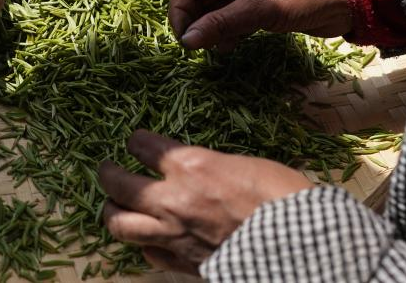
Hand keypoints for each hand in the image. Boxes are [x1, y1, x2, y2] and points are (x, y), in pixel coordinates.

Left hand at [99, 130, 311, 273]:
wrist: (298, 245)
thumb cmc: (281, 196)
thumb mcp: (242, 163)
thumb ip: (208, 166)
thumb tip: (195, 169)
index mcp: (190, 165)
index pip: (141, 146)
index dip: (137, 142)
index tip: (137, 142)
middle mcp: (172, 199)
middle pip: (117, 185)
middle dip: (107, 174)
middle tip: (107, 170)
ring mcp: (173, 235)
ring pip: (119, 224)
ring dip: (111, 211)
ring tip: (113, 205)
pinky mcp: (183, 263)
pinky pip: (148, 254)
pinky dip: (145, 245)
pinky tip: (150, 240)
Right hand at [169, 0, 349, 50]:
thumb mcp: (261, 8)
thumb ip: (222, 24)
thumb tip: (187, 41)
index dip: (180, 9)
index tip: (181, 37)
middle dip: (194, 21)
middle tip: (193, 47)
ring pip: (213, 10)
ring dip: (208, 29)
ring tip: (212, 48)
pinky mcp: (257, 6)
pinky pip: (229, 19)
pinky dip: (225, 33)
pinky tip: (228, 47)